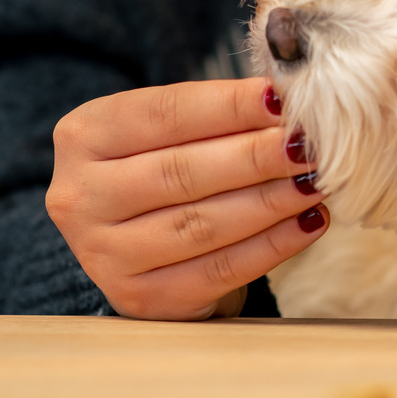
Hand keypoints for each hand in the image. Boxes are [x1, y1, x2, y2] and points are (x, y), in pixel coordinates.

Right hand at [46, 78, 327, 319]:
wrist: (137, 246)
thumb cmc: (163, 171)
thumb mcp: (169, 132)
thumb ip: (215, 113)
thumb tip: (288, 98)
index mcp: (82, 136)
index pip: (164, 113)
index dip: (228, 105)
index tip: (284, 98)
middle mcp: (80, 197)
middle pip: (181, 171)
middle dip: (256, 156)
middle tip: (309, 144)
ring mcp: (104, 255)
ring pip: (201, 223)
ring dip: (270, 200)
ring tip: (316, 181)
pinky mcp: (142, 299)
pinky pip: (218, 270)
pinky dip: (271, 245)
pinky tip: (308, 223)